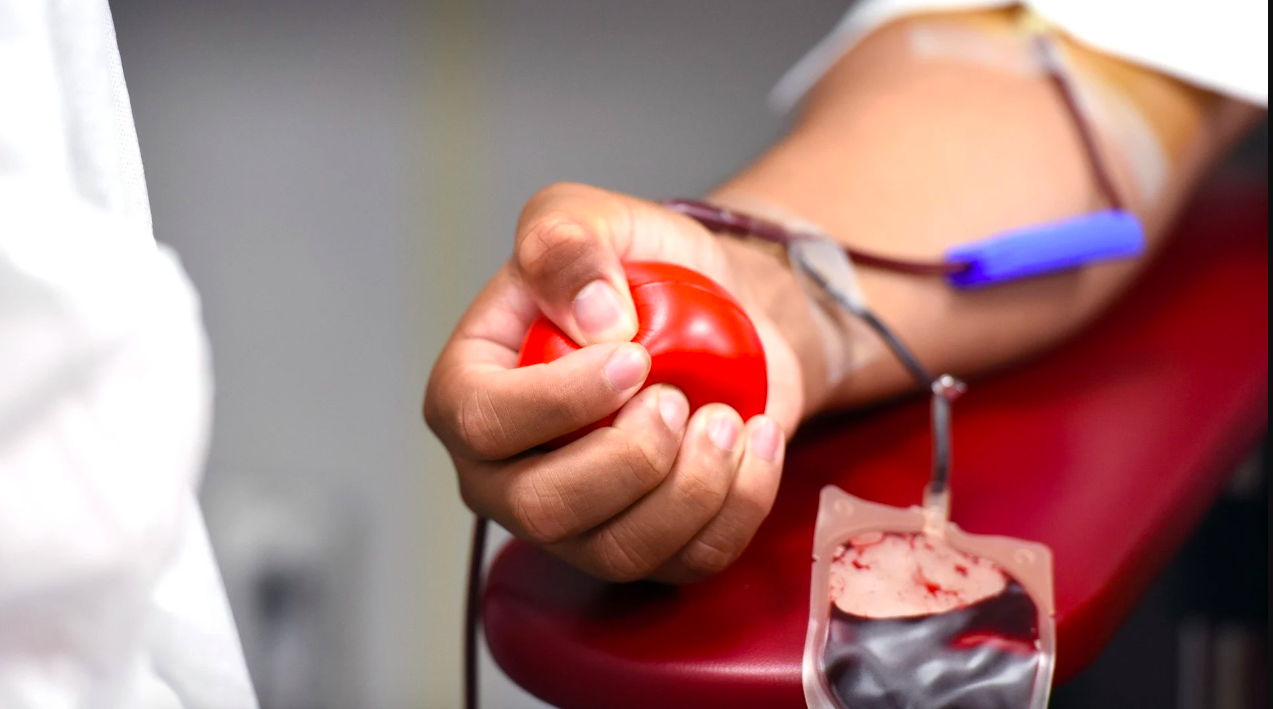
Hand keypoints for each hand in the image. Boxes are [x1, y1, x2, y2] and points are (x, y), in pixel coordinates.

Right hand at [424, 183, 808, 581]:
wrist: (723, 310)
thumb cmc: (642, 268)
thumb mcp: (591, 215)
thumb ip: (564, 241)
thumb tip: (594, 321)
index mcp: (468, 392)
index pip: (481, 423)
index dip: (558, 400)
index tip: (634, 356)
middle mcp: (506, 472)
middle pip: (543, 509)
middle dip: (629, 458)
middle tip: (679, 398)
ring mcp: (577, 522)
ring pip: (618, 550)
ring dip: (691, 488)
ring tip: (726, 418)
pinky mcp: (647, 546)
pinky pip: (686, 561)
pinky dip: (737, 506)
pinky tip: (757, 443)